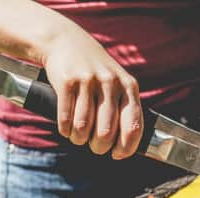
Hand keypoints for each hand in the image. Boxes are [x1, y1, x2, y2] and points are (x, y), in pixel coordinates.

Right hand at [40, 29, 142, 159]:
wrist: (66, 41)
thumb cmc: (97, 72)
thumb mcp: (118, 84)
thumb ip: (126, 109)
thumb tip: (127, 147)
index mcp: (128, 87)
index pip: (133, 126)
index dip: (126, 147)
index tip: (117, 154)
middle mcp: (110, 83)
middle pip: (106, 132)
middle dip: (99, 147)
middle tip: (95, 146)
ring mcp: (88, 81)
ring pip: (83, 128)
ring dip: (79, 139)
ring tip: (79, 137)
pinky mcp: (67, 81)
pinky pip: (65, 118)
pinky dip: (65, 130)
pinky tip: (67, 129)